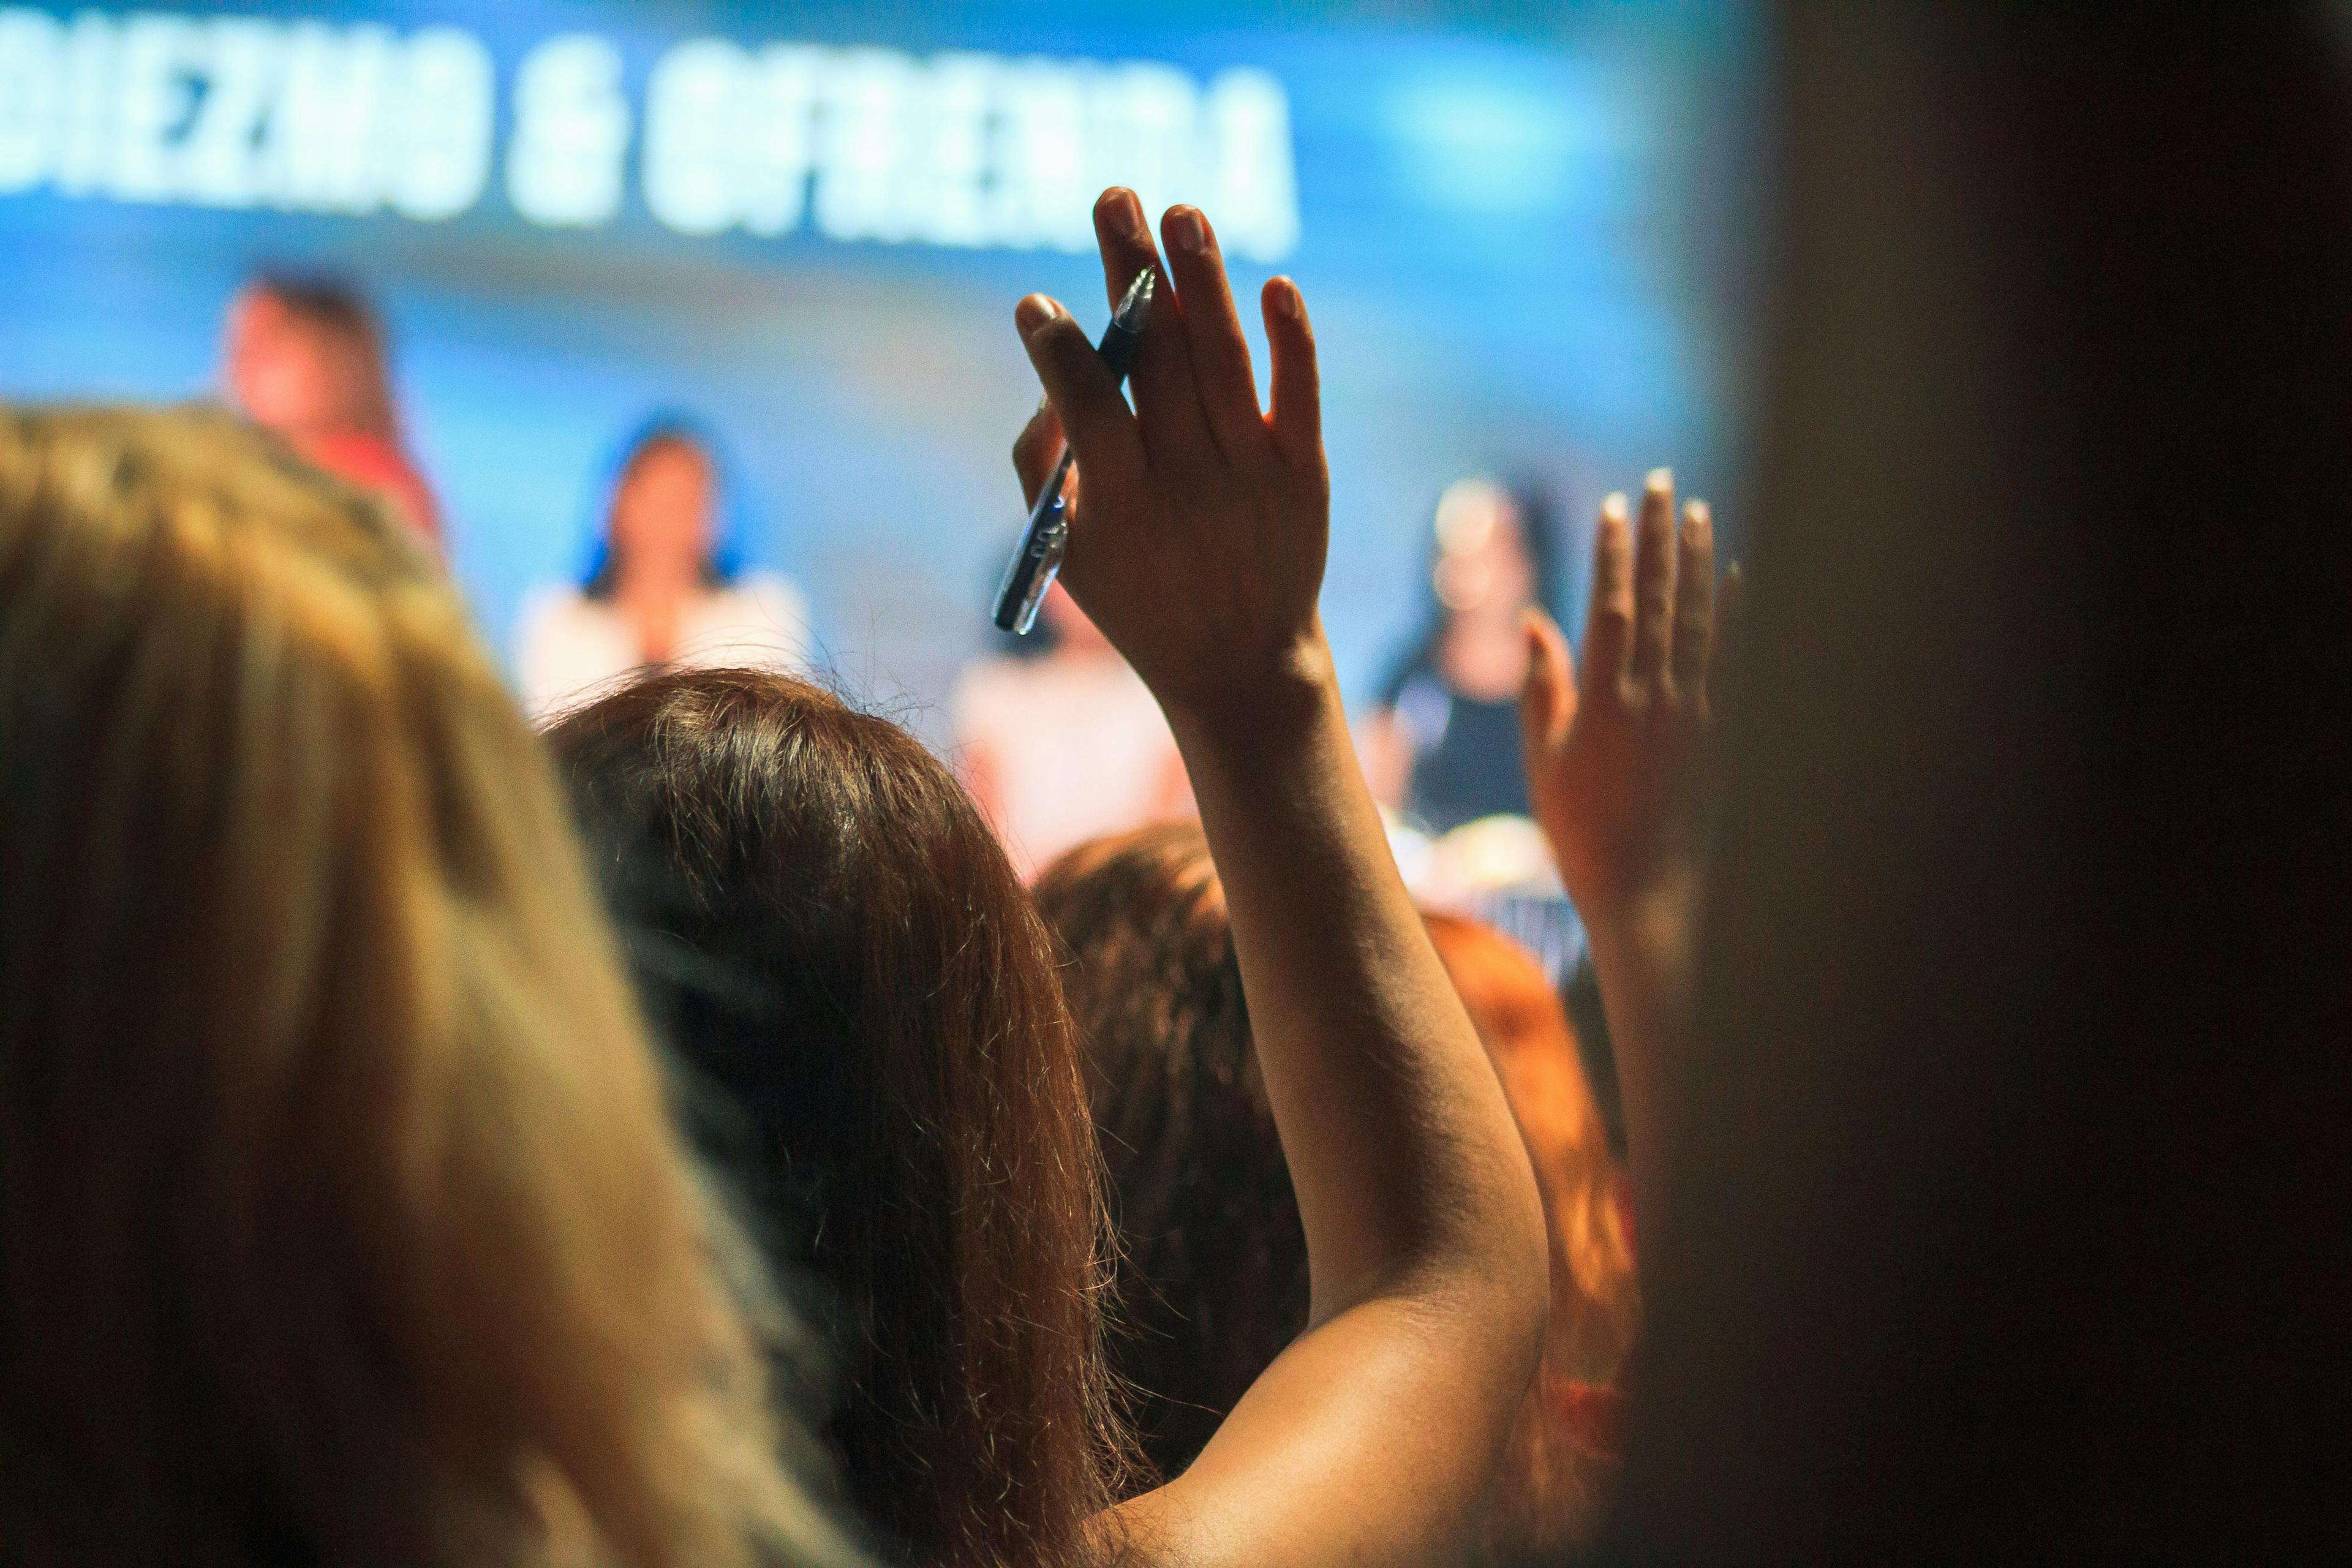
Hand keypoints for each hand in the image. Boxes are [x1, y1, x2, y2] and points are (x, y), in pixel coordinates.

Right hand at [1011, 188, 1331, 726]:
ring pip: (1225, 359)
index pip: (1091, 406)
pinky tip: (1274, 284)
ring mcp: (1253, 472)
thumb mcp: (1066, 551)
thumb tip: (1052, 373)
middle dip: (1131, 271)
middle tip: (1113, 195)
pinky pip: (1299, 393)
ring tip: (1180, 211)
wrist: (1242, 663)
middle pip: (1159, 359)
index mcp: (1123, 502)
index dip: (1062, 350)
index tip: (1036, 302)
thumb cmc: (1138, 595)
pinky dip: (1291, 339)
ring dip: (1203, 278)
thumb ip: (1041, 464)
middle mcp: (1191, 480)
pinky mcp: (1303, 471)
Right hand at [1520, 469, 1727, 928]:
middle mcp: (1654, 698)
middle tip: (1662, 483)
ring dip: (1698, 561)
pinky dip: (1736, 614)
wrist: (1646, 891)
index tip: (1614, 507)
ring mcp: (1695, 713)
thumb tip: (1536, 622)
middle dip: (1659, 537)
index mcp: (1603, 703)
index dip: (1613, 553)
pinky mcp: (1723, 731)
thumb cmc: (1581, 831)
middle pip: (1658, 599)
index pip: (1610, 607)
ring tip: (1698, 513)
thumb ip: (1544, 688)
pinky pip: (1733, 659)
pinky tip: (1739, 577)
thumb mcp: (1545, 760)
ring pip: (1698, 619)